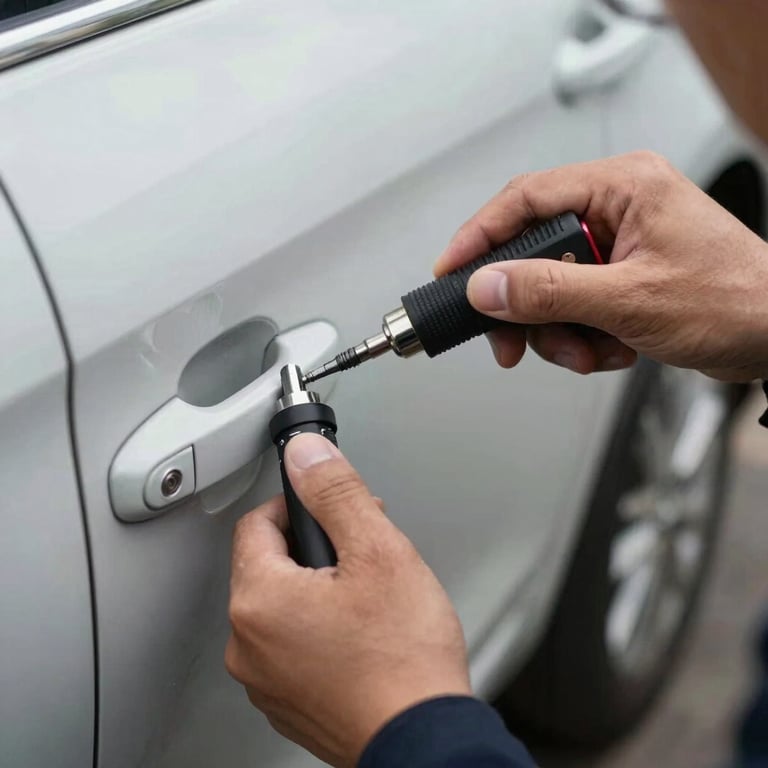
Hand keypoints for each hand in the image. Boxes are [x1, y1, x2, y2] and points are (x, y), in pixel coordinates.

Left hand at [225, 432, 470, 766]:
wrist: (423, 741)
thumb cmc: (405, 660)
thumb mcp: (379, 551)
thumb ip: (336, 493)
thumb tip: (308, 456)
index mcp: (260, 600)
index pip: (256, 522)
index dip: (297, 507)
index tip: (331, 512)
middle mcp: (248, 644)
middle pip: (268, 564)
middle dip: (313, 548)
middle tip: (363, 557)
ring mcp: (264, 679)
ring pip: (281, 605)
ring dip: (317, 589)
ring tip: (367, 600)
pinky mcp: (284, 702)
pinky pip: (290, 645)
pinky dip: (318, 630)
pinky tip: (360, 636)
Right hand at [435, 151, 767, 381]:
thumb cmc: (736, 301)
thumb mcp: (630, 300)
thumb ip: (550, 292)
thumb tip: (488, 286)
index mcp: (621, 188)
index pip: (525, 199)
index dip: (479, 236)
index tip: (450, 270)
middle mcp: (616, 208)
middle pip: (532, 250)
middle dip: (526, 306)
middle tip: (512, 340)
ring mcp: (618, 245)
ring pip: (550, 287)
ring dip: (558, 331)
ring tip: (588, 352)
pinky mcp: (622, 277)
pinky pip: (574, 305)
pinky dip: (582, 336)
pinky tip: (612, 349)